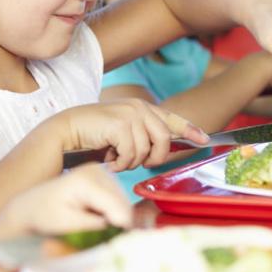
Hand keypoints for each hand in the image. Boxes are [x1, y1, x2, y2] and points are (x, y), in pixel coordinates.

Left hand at [0, 164, 131, 238]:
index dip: (120, 227)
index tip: (113, 242)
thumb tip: (123, 224)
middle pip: (124, 203)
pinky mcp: (102, 176)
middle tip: (102, 237)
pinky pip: (117, 199)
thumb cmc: (44, 218)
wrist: (31, 207)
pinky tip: (95, 217)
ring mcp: (100, 171)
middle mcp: (97, 170)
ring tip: (94, 226)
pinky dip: (111, 212)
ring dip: (115, 218)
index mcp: (87, 180)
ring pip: (123, 201)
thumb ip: (97, 225)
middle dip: (118, 223)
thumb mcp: (69, 225)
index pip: (118, 207)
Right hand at [56, 99, 208, 171]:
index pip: (172, 119)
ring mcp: (131, 114)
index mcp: (142, 108)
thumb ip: (142, 137)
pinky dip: (120, 163)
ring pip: (147, 151)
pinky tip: (109, 160)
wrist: (67, 130)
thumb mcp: (123, 133)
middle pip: (164, 140)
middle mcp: (139, 107)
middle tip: (137, 164)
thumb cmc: (93, 135)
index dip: (190, 130)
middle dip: (154, 158)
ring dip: (131, 162)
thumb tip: (162, 152)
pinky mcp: (121, 124)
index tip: (204, 140)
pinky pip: (132, 154)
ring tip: (116, 158)